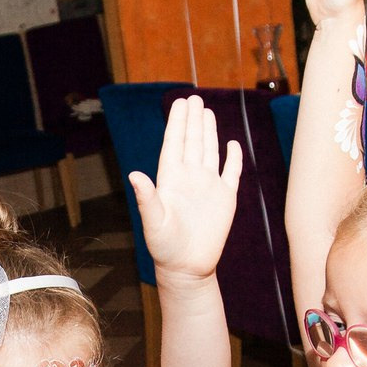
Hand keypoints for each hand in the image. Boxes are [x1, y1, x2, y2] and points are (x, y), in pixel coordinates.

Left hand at [133, 96, 239, 282]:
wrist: (187, 268)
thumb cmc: (165, 248)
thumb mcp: (153, 222)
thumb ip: (146, 198)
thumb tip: (134, 175)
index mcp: (171, 179)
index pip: (174, 143)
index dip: (177, 123)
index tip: (180, 103)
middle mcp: (189, 178)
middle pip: (192, 142)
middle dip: (193, 120)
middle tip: (193, 98)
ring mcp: (208, 187)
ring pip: (209, 151)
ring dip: (209, 132)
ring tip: (207, 112)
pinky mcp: (225, 199)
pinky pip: (231, 172)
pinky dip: (233, 158)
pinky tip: (232, 143)